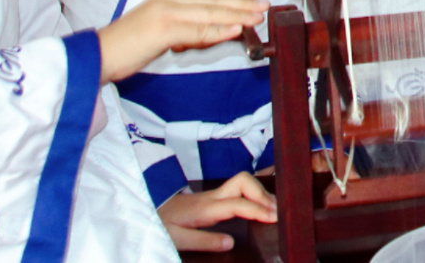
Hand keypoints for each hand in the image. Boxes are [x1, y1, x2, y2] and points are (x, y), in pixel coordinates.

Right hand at [99, 0, 266, 83]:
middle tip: (266, 1)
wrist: (99, 55)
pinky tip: (236, 29)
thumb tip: (212, 33)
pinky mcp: (162, 29)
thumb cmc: (128, 46)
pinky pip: (197, 29)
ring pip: (210, 11)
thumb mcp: (162, 32)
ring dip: (238, 13)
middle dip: (242, 0)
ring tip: (258, 14)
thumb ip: (186, 28)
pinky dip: (218, 29)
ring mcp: (166, 12)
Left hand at [160, 171, 275, 251]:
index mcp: (206, 207)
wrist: (148, 209)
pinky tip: (261, 202)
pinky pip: (238, 189)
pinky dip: (253, 193)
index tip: (274, 218)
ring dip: (260, 193)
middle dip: (262, 194)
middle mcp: (213, 196)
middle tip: (276, 212)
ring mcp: (213, 194)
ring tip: (274, 210)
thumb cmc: (162, 223)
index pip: (238, 203)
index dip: (258, 210)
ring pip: (243, 183)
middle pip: (243, 182)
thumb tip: (231, 242)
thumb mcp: (178, 238)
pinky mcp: (214, 197)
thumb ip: (204, 241)